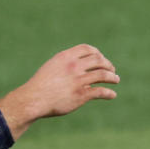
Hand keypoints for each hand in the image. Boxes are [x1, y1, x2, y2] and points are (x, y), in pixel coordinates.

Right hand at [0, 44, 118, 138]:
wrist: (33, 99)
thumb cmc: (41, 85)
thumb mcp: (52, 67)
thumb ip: (66, 63)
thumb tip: (79, 63)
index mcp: (66, 57)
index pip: (88, 49)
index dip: (97, 53)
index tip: (101, 58)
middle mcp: (73, 66)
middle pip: (99, 60)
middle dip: (108, 64)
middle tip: (112, 70)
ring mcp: (78, 80)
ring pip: (103, 75)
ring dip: (112, 77)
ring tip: (116, 80)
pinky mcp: (81, 95)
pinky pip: (100, 92)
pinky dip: (109, 93)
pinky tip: (112, 95)